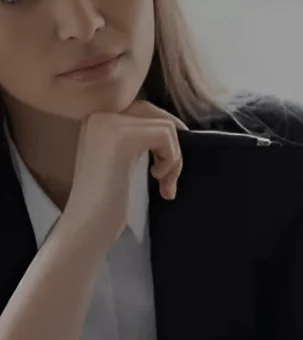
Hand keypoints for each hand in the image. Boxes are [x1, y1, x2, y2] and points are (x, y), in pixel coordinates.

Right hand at [61, 100, 186, 250]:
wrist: (86, 227)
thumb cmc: (107, 204)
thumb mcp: (122, 162)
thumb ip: (139, 140)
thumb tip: (178, 127)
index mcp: (98, 120)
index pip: (145, 112)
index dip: (165, 138)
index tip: (168, 166)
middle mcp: (100, 115)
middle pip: (156, 114)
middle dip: (172, 146)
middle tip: (168, 178)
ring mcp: (109, 123)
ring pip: (165, 125)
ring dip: (174, 158)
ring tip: (164, 183)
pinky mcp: (122, 137)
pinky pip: (165, 135)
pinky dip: (171, 159)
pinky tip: (157, 179)